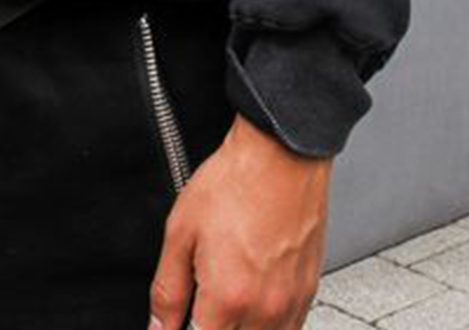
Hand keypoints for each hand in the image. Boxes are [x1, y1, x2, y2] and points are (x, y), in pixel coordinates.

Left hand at [149, 113, 332, 329]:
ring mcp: (291, 304)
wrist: (280, 156)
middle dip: (211, 328)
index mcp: (228, 297)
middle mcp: (265, 310)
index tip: (178, 322)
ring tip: (226, 299)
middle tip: (201, 303)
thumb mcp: (181, 232)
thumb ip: (168, 289)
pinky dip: (267, 326)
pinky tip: (252, 301)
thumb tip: (159, 325)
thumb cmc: (234, 183)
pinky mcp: (308, 293)